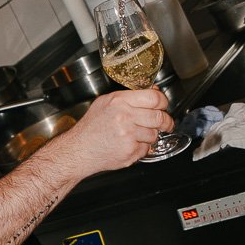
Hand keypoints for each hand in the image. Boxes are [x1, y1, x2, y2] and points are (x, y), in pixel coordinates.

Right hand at [53, 87, 170, 175]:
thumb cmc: (91, 127)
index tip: (164, 105)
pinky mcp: (129, 151)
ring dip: (150, 135)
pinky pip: (146, 148)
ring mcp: (128, 135)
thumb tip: (153, 92)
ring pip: (154, 134)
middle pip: (159, 117)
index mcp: (119, 101)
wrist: (78, 150)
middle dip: (166, 121)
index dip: (164, 102)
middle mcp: (124, 117)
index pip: (154, 98)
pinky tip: (128, 144)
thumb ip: (129, 97)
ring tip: (137, 135)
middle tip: (166, 123)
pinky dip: (141, 148)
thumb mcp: (105, 103)